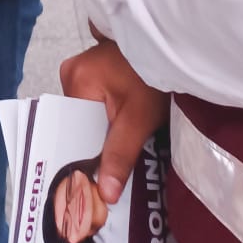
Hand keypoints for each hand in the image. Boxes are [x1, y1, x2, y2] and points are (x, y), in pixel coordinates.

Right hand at [60, 39, 169, 204]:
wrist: (171, 47)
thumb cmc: (151, 78)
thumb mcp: (137, 121)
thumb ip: (119, 155)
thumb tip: (103, 195)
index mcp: (74, 80)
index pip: (71, 129)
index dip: (84, 154)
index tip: (94, 181)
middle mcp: (72, 71)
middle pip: (79, 123)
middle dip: (96, 145)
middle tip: (110, 175)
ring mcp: (84, 68)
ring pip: (89, 114)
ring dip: (104, 132)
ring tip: (118, 157)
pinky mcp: (97, 70)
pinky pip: (96, 102)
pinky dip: (108, 118)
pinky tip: (121, 132)